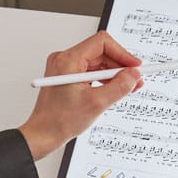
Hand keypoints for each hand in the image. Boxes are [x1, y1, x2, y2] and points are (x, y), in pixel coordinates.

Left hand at [18, 31, 142, 159]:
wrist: (43, 134)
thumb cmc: (59, 121)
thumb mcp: (96, 104)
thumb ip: (119, 87)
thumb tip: (134, 75)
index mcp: (68, 60)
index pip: (102, 43)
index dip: (122, 53)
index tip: (134, 66)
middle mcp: (64, 60)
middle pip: (101, 52)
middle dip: (120, 66)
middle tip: (134, 80)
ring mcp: (65, 68)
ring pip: (97, 62)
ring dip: (113, 74)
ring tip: (126, 88)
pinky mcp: (67, 76)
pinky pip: (90, 71)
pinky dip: (103, 80)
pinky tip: (112, 91)